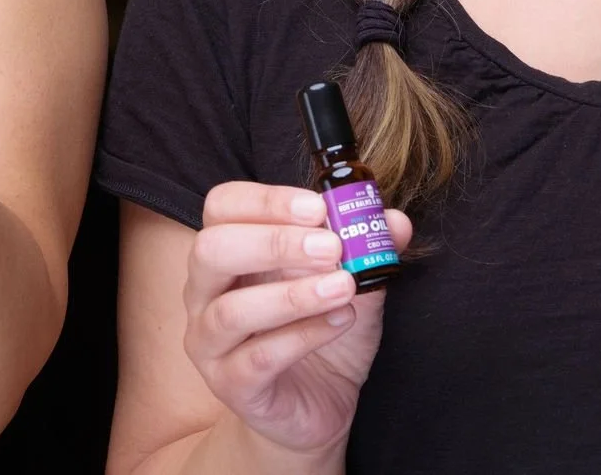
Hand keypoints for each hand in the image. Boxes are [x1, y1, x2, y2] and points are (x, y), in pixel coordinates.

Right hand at [184, 181, 415, 458]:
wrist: (321, 399)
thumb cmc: (322, 327)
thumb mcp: (352, 279)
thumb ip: (368, 246)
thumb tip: (395, 221)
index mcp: (228, 251)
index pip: (223, 206)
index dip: (266, 201)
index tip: (318, 207)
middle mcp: (206, 292)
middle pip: (212, 250)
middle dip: (273, 242)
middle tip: (331, 246)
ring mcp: (210, 342)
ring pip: (231, 311)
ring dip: (293, 294)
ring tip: (344, 287)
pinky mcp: (230, 385)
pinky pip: (258, 358)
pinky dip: (303, 335)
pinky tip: (340, 322)